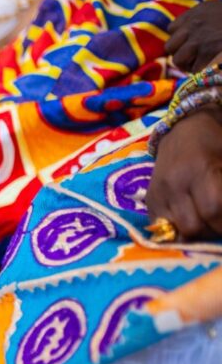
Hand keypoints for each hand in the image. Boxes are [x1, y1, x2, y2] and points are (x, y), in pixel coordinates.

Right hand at [146, 106, 221, 239]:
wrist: (184, 130)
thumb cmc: (217, 142)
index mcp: (199, 170)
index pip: (213, 211)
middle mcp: (173, 184)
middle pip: (193, 226)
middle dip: (211, 231)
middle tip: (218, 223)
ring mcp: (158, 194)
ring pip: (177, 231)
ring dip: (195, 233)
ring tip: (205, 223)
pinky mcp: (149, 200)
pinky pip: (162, 227)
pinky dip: (178, 230)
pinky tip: (190, 219)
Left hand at [165, 0, 221, 72]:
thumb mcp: (218, 11)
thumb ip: (203, 19)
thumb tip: (184, 33)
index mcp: (197, 12)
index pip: (172, 28)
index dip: (181, 38)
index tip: (191, 43)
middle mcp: (194, 25)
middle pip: (170, 46)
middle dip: (181, 53)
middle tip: (194, 58)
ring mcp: (199, 40)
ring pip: (178, 60)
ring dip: (188, 65)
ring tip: (203, 63)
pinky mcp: (207, 54)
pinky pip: (193, 70)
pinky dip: (201, 71)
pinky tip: (214, 65)